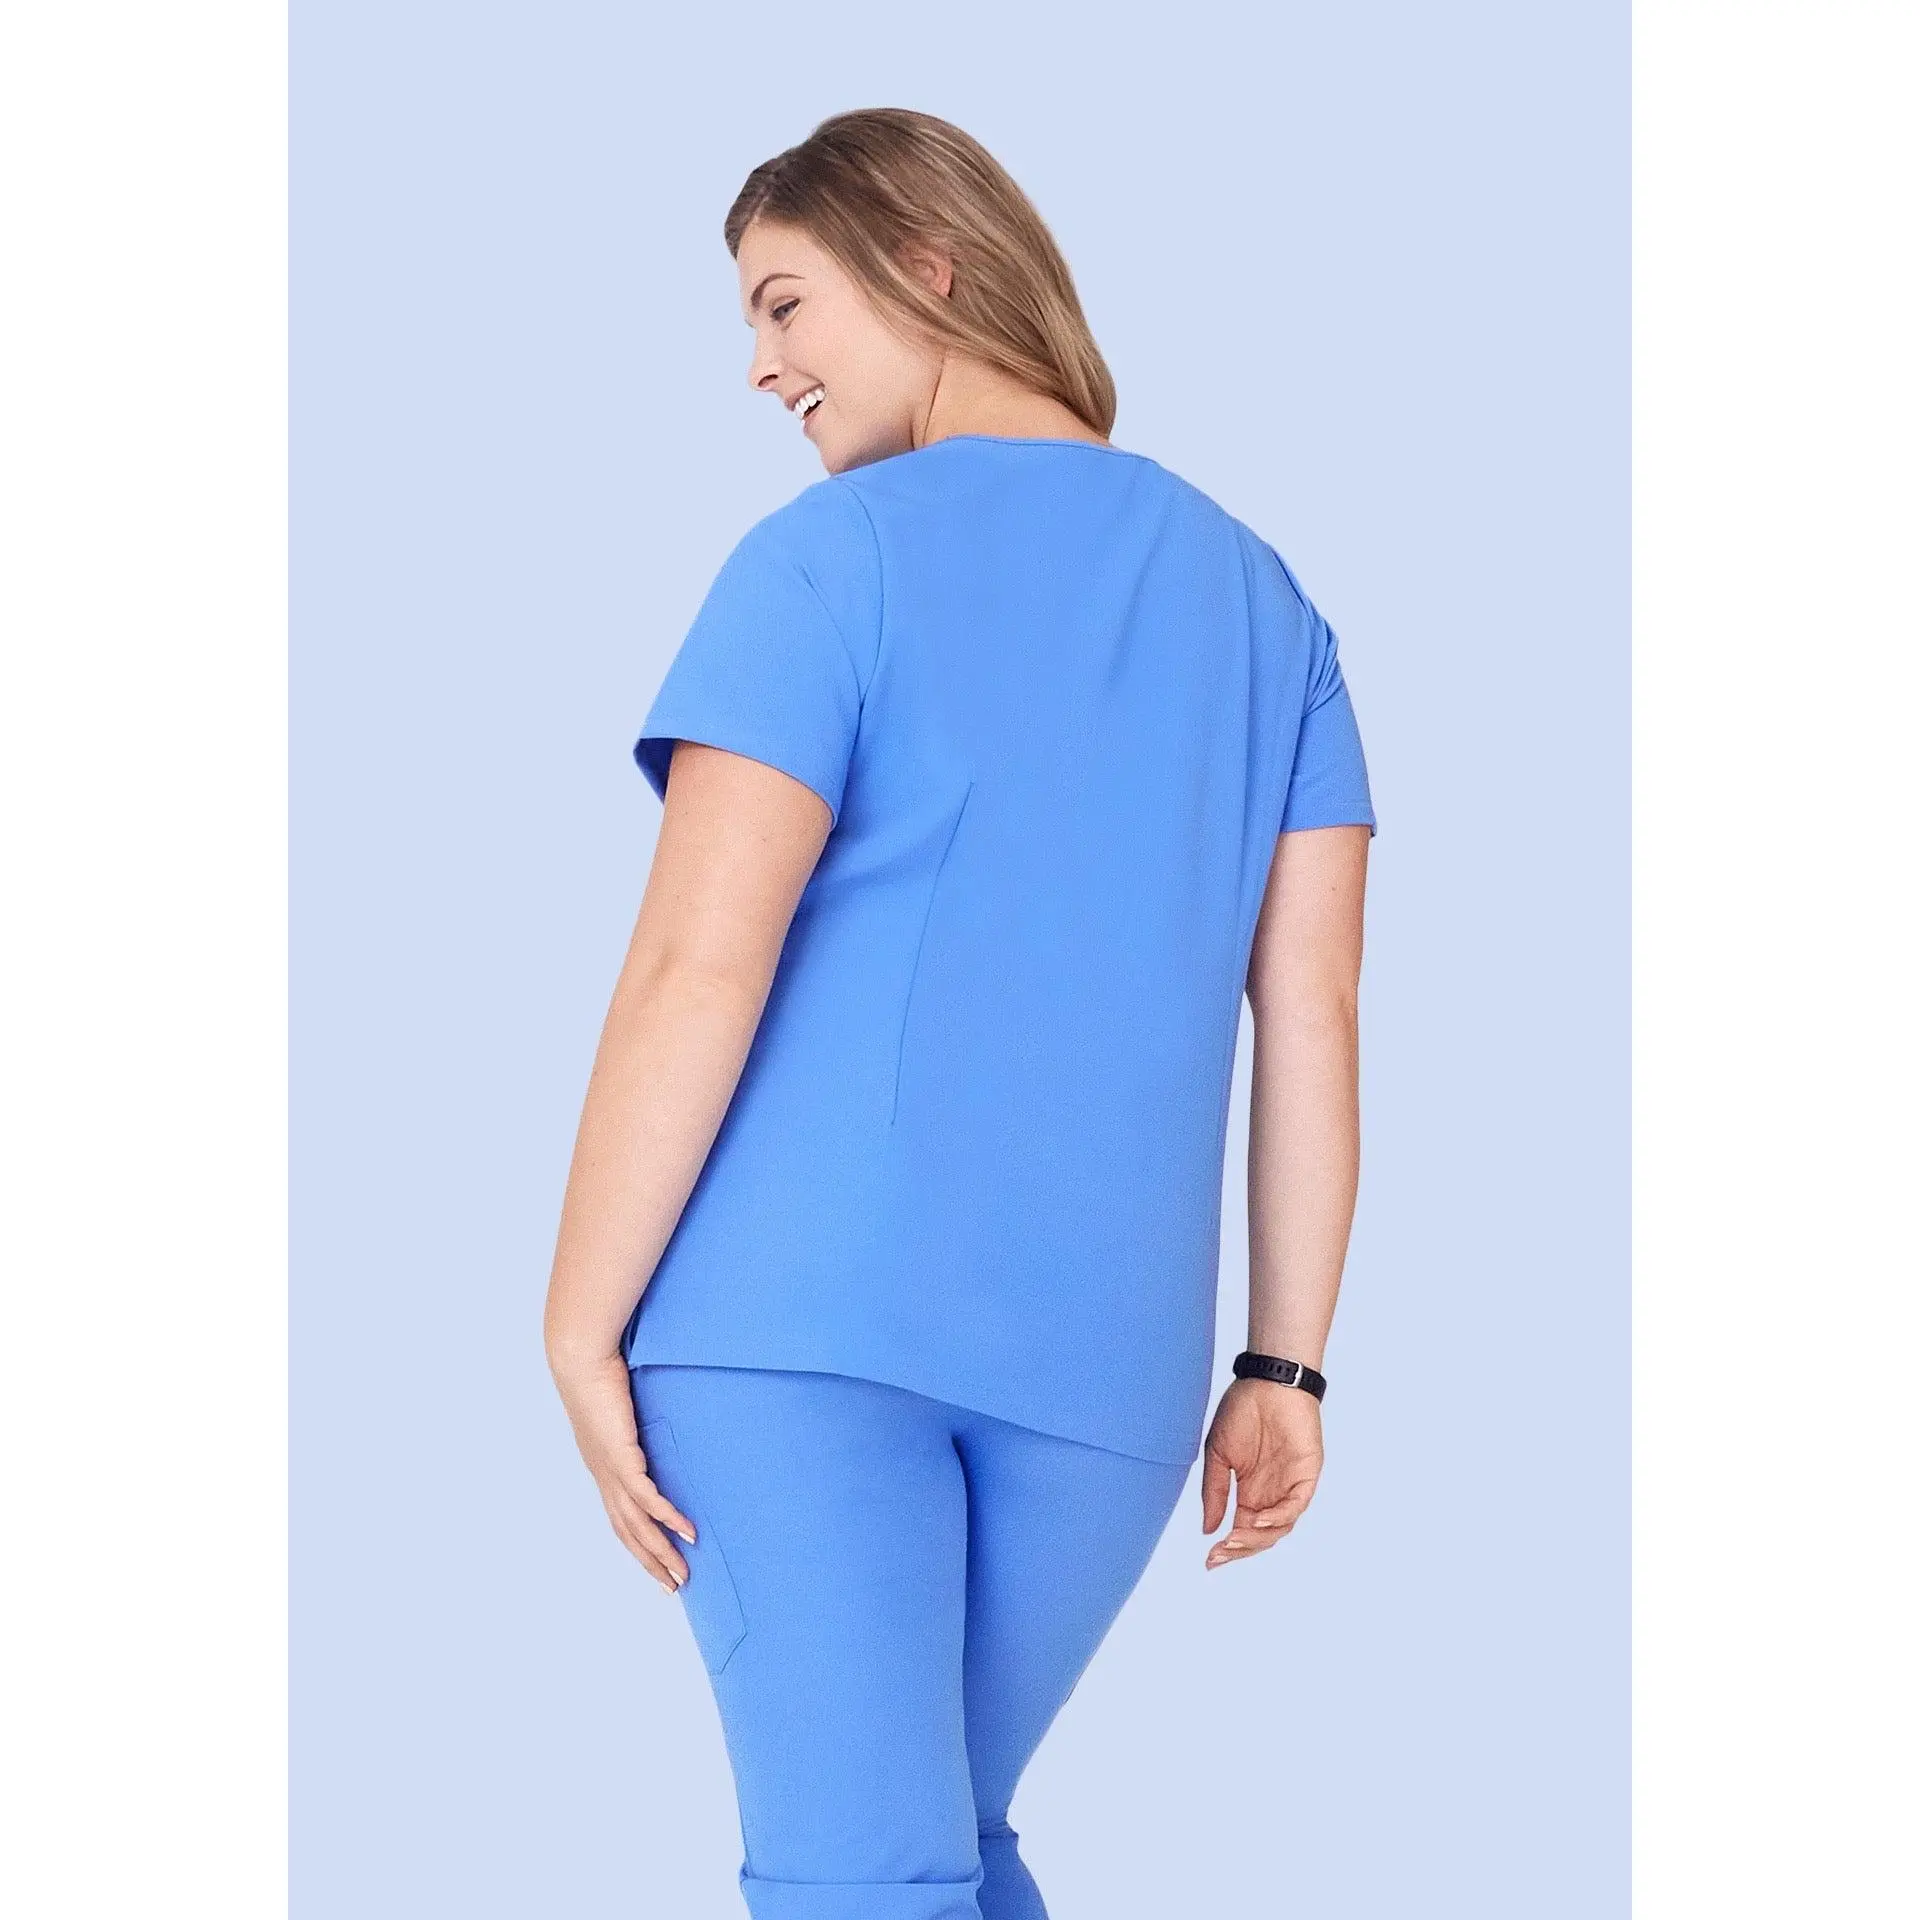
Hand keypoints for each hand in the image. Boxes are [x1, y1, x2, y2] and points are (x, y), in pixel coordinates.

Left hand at [548, 1350, 697, 1595]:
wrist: (581, 1360)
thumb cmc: (600, 1374)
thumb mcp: (621, 1404)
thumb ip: (636, 1418)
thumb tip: (656, 1416)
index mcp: (603, 1468)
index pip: (621, 1519)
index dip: (639, 1545)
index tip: (658, 1566)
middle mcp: (605, 1477)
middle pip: (629, 1532)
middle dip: (652, 1561)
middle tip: (675, 1585)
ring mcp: (612, 1471)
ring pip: (638, 1525)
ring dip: (661, 1552)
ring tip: (682, 1573)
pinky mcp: (623, 1459)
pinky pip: (648, 1499)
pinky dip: (668, 1519)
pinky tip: (688, 1532)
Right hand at [1199, 1377, 1324, 1570]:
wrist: (1266, 1381)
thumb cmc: (1241, 1411)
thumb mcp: (1218, 1455)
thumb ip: (1214, 1492)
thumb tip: (1208, 1530)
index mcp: (1251, 1492)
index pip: (1242, 1530)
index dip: (1228, 1549)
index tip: (1209, 1560)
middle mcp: (1272, 1494)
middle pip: (1261, 1536)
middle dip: (1240, 1549)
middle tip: (1219, 1555)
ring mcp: (1290, 1486)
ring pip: (1279, 1527)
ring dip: (1257, 1538)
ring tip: (1234, 1540)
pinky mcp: (1307, 1474)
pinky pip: (1297, 1505)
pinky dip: (1280, 1516)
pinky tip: (1259, 1519)